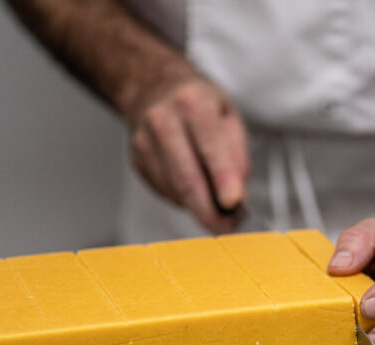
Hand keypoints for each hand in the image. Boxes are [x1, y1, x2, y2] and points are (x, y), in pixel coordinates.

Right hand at [127, 72, 248, 233]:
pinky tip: (194, 190)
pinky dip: (183, 198)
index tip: (234, 203)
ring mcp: (144, 140)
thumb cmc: (198, 103)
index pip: (210, 147)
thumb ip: (237, 156)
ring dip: (199, 207)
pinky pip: (164, 191)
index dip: (223, 179)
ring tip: (218, 210)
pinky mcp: (137, 160)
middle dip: (209, 210)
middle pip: (187, 177)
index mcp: (194, 103)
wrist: (154, 88)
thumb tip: (237, 196)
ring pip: (175, 189)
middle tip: (226, 227)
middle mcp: (164, 119)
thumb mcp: (229, 117)